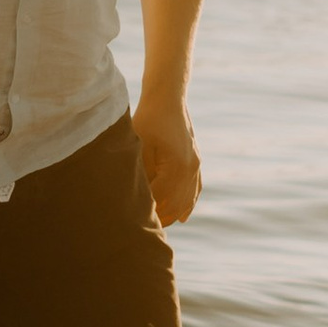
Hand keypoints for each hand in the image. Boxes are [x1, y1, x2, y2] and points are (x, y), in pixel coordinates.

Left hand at [133, 94, 201, 228]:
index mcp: (178, 167)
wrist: (167, 99)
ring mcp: (196, 166)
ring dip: (172, 214)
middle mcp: (191, 169)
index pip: (161, 199)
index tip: (132, 220)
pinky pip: (195, 190)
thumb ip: (141, 174)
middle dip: (160, 217)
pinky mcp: (196, 161)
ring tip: (157, 225)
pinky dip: (188, 204)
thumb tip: (137, 200)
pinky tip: (182, 217)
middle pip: (175, 204)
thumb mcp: (139, 147)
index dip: (146, 211)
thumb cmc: (148, 120)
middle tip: (141, 228)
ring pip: (186, 200)